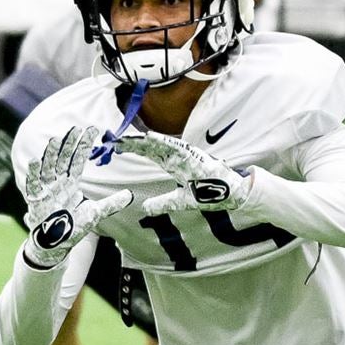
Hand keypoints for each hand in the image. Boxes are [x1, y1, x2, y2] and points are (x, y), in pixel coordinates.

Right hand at [23, 126, 132, 268]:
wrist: (58, 246)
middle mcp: (57, 183)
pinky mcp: (36, 201)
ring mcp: (46, 190)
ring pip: (48, 167)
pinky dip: (34, 173)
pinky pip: (33, 184)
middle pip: (63, 159)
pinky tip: (36, 160)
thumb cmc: (73, 228)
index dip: (84, 145)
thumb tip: (130, 195)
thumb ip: (112, 203)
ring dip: (51, 153)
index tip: (92, 130)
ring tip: (57, 138)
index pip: (77, 160)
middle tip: (76, 127)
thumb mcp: (96, 213)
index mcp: (70, 184)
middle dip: (69, 143)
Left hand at [114, 131, 251, 214]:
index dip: (133, 148)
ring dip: (142, 140)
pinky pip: (176, 147)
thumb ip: (163, 203)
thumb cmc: (210, 194)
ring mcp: (186, 154)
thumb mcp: (180, 202)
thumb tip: (145, 208)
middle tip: (112, 137)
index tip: (116, 145)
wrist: (232, 194)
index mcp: (174, 164)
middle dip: (132, 142)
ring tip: (126, 136)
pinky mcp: (195, 156)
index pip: (149, 154)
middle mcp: (177, 157)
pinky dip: (163, 142)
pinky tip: (149, 137)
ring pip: (160, 144)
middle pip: (150, 147)